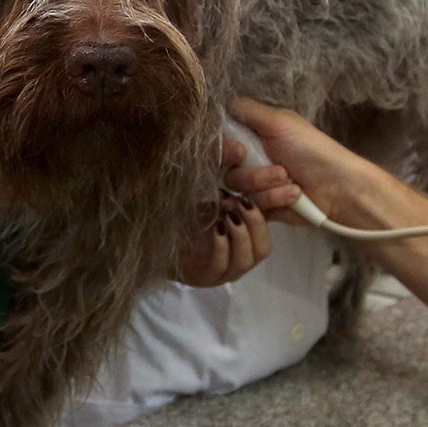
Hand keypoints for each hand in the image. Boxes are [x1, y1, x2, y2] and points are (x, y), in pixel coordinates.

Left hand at [175, 136, 272, 286]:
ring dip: (242, 234)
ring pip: (248, 259)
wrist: (148, 228)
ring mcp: (225, 269)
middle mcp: (239, 253)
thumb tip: (239, 149)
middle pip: (264, 247)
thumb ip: (222, 163)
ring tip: (230, 213)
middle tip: (243, 200)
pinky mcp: (206, 277)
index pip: (270, 223)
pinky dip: (223, 246)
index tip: (279, 182)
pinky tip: (217, 228)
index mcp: (245, 231)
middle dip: (258, 221)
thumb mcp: (205, 181)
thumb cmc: (180, 203)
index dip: (277, 203)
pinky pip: (223, 265)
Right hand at [225, 97, 369, 225]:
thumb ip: (247, 110)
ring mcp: (254, 185)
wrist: (338, 187)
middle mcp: (248, 159)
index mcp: (251, 136)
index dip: (223, 149)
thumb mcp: (280, 122)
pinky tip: (294, 195)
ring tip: (290, 180)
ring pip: (238, 189)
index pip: (220, 142)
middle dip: (251, 173)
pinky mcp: (260, 207)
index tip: (240, 152)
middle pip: (224, 169)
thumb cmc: (311, 149)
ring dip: (266, 184)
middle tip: (277, 169)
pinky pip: (250, 207)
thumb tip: (221, 100)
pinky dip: (274, 198)